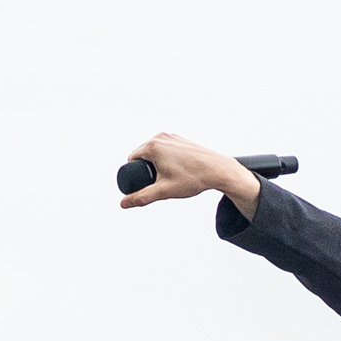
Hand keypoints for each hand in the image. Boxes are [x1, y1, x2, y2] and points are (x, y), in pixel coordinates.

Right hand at [115, 134, 261, 213]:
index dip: (133, 172)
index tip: (144, 183)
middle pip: (143, 154)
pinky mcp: (181, 139)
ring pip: (155, 151)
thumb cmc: (192, 179)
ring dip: (155, 162)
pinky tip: (174, 168)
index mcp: (152, 146)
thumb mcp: (164, 191)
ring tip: (168, 176)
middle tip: (158, 183)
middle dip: (145, 168)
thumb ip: (142, 197)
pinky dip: (166, 157)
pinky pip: (166, 148)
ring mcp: (172, 136)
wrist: (218, 170)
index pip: (132, 159)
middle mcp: (160, 137)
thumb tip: (123, 204)